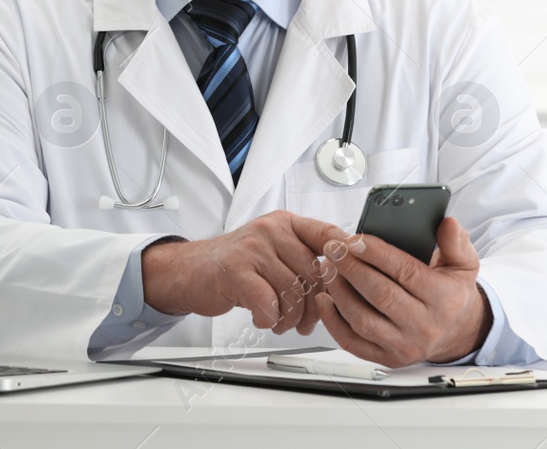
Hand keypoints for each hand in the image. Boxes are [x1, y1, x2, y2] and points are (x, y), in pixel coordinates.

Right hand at [141, 210, 334, 334]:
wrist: (189, 271)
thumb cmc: (235, 266)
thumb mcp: (271, 251)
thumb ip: (302, 258)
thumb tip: (342, 282)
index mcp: (285, 224)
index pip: (327, 234)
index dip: (346, 256)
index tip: (356, 276)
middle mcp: (271, 231)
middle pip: (313, 273)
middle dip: (314, 307)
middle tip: (306, 322)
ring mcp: (253, 249)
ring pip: (294, 292)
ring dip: (290, 318)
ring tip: (281, 323)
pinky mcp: (236, 272)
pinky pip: (269, 303)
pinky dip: (269, 320)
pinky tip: (262, 319)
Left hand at [311, 216, 491, 366]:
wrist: (456, 334)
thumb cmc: (451, 294)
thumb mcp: (463, 264)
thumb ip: (455, 242)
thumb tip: (447, 224)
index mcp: (444, 300)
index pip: (405, 272)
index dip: (376, 254)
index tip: (354, 239)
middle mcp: (424, 326)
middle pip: (380, 295)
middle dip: (350, 268)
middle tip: (332, 248)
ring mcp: (404, 346)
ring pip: (362, 320)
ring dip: (339, 292)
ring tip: (328, 268)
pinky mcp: (387, 358)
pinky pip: (353, 342)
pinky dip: (333, 322)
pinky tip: (325, 299)